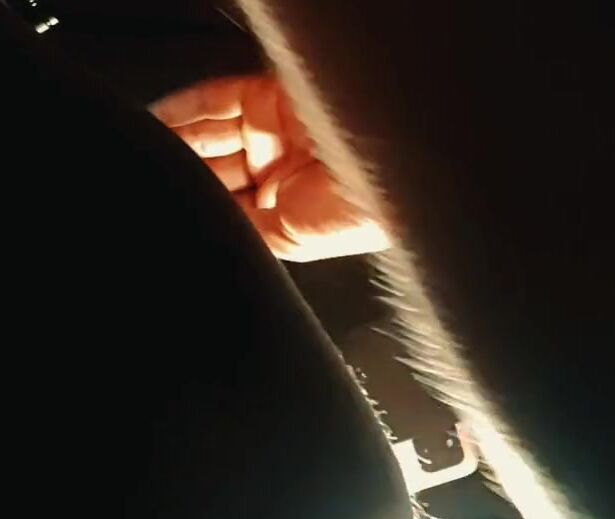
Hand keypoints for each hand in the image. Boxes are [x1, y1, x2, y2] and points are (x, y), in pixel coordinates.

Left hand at [151, 75, 388, 261]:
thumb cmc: (358, 216)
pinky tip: (155, 123)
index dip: (193, 205)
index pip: (227, 208)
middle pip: (213, 170)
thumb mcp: (287, 240)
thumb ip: (243, 229)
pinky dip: (184, 110)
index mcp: (287, 214)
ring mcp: (274, 135)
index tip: (160, 209)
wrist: (392, 165)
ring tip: (139, 152)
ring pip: (210, 135)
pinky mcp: (270, 99)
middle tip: (143, 180)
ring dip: (173, 142)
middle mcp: (280, 174)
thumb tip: (198, 225)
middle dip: (180, 175)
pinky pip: (217, 101)